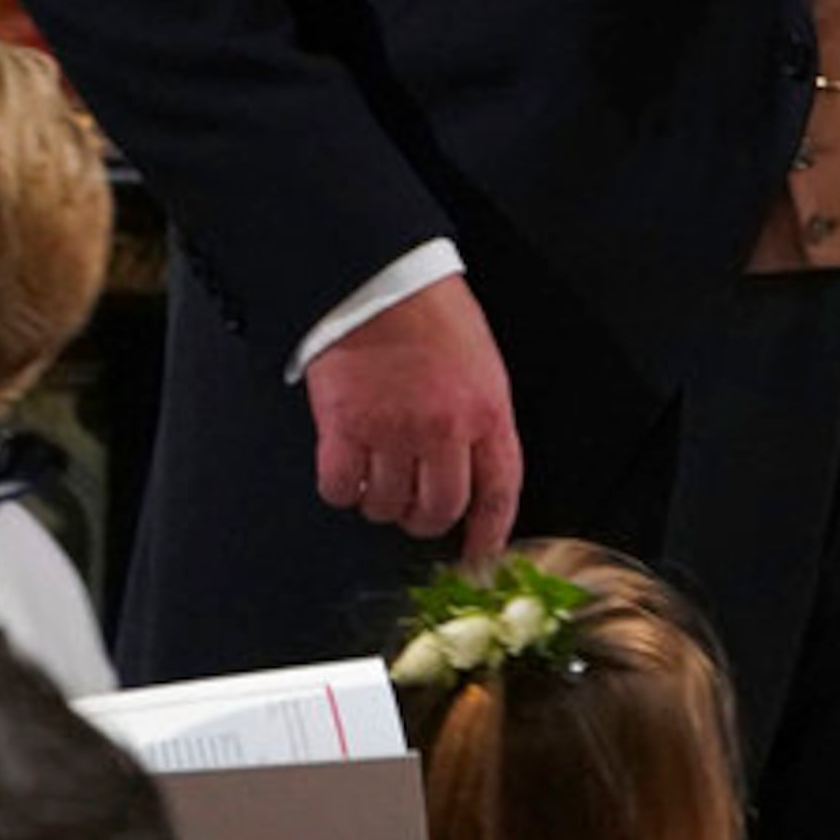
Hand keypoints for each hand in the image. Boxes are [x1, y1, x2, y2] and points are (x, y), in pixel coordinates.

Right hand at [304, 276, 520, 560]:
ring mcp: (392, 431)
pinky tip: (346, 470)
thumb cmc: (433, 316)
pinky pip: (340, 488)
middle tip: (414, 507)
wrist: (381, 282)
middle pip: (438, 510)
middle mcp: (444, 430)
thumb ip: (482, 421)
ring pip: (385, 506)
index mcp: (488, 413)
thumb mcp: (483, 368)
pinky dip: (342, 489)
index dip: (489, 534)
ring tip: (378, 475)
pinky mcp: (344, 427)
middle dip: (425, 519)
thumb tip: (476, 470)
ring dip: (381, 503)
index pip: (499, 492)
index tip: (480, 556)